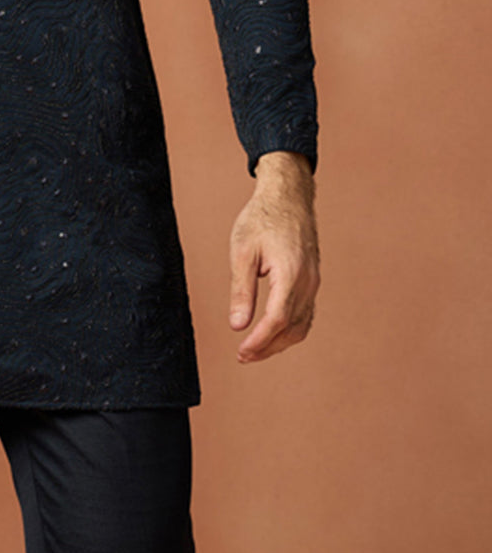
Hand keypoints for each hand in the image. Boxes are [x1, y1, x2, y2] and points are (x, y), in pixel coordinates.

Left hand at [228, 151, 318, 363]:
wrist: (288, 196)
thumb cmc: (262, 218)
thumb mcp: (243, 251)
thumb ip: (241, 290)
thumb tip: (238, 325)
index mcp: (291, 273)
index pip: (277, 319)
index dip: (260, 341)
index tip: (241, 352)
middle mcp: (308, 282)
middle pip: (292, 328)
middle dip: (268, 347)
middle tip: (242, 356)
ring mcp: (314, 282)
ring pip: (302, 325)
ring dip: (279, 342)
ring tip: (253, 349)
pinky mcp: (313, 281)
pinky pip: (306, 314)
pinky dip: (290, 329)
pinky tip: (272, 332)